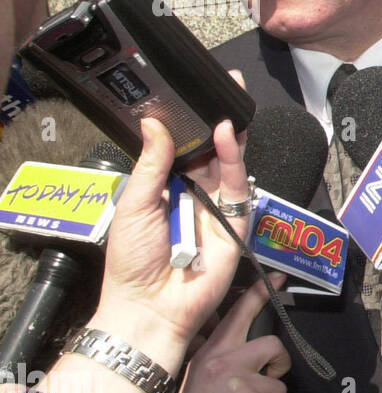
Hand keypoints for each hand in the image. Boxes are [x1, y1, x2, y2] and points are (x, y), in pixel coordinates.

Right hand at [80, 277, 290, 392]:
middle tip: (263, 384)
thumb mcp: (197, 380)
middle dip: (277, 366)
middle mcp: (226, 363)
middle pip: (274, 345)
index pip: (238, 314)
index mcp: (212, 354)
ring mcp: (241, 386)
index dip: (260, 294)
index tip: (277, 278)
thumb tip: (230, 342)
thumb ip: (216, 359)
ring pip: (280, 387)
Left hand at [88, 117, 253, 356]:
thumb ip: (150, 164)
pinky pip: (238, 186)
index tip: (193, 96)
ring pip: (229, 163)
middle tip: (226, 86)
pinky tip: (228, 136)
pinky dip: (235, 160)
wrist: (150, 306)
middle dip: (219, 121)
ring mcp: (217, 208)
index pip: (183, 149)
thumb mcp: (134, 205)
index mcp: (167, 189)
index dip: (191, 124)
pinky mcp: (236, 222)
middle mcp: (195, 195)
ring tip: (226, 105)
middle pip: (212, 151)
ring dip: (229, 135)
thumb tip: (154, 124)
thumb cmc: (132, 263)